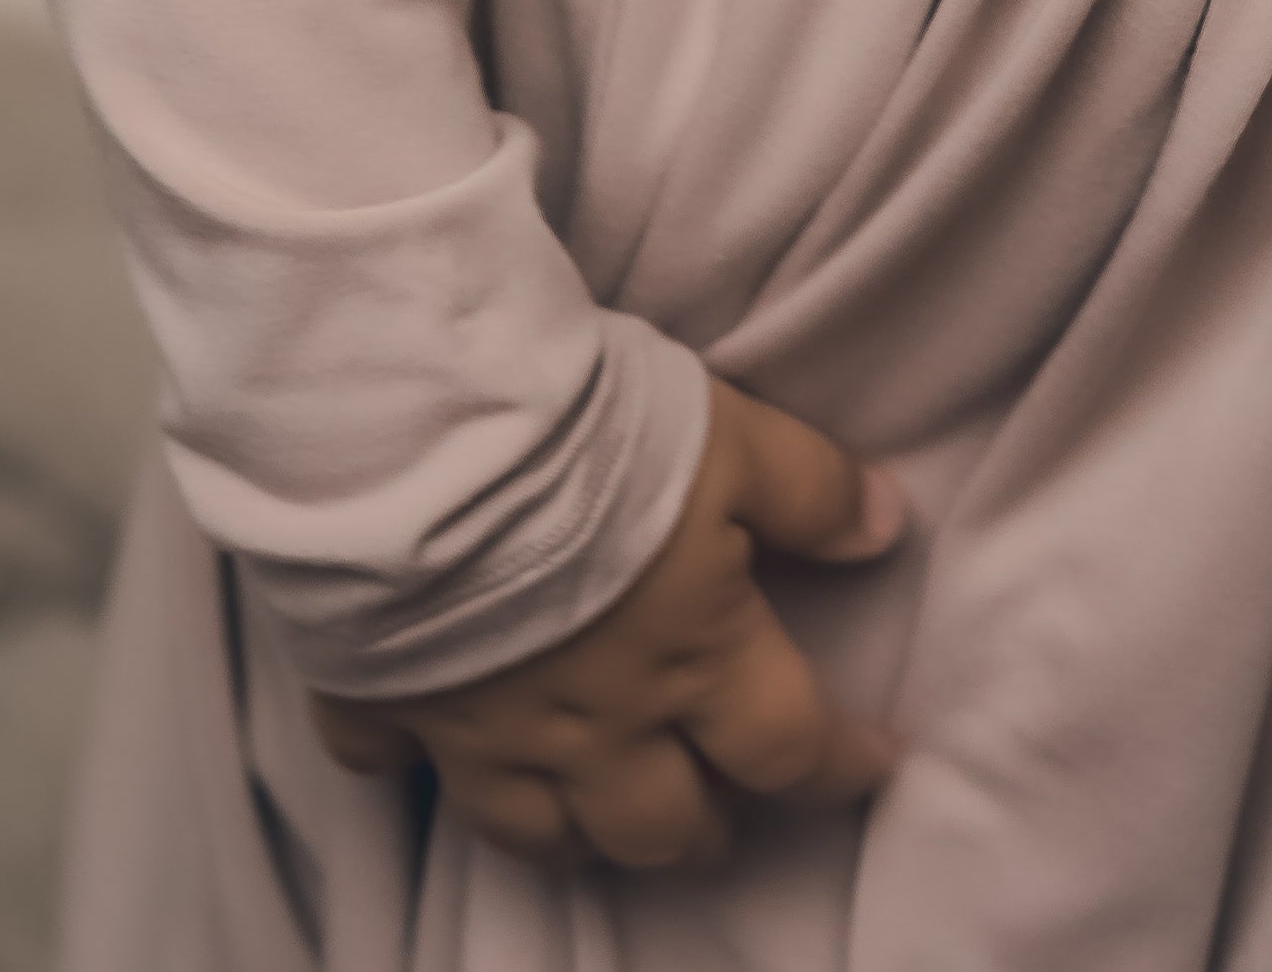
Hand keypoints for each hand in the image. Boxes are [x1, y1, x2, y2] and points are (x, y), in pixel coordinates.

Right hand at [311, 376, 904, 874]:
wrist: (427, 438)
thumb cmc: (594, 434)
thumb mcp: (735, 438)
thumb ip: (813, 490)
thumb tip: (887, 528)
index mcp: (689, 661)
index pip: (788, 747)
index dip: (840, 765)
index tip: (874, 766)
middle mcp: (593, 726)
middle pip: (658, 827)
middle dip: (698, 830)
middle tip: (717, 817)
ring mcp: (482, 731)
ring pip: (534, 834)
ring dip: (574, 838)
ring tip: (595, 825)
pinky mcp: (384, 703)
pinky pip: (390, 768)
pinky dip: (406, 768)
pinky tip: (412, 752)